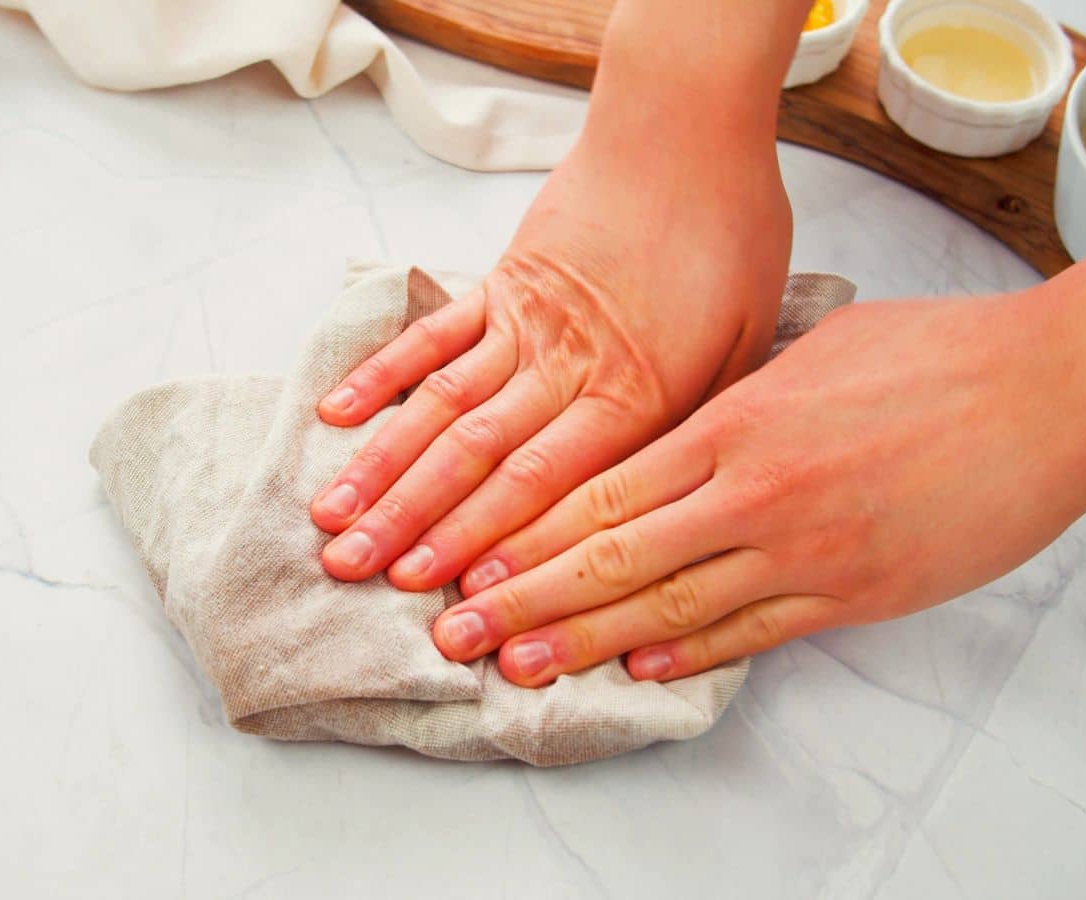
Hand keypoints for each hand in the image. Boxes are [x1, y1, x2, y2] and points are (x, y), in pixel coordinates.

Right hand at [310, 133, 790, 586]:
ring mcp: (522, 321)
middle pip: (476, 457)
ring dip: (384, 466)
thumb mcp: (755, 338)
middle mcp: (566, 364)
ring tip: (331, 519)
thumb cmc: (730, 229)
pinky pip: (430, 335)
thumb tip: (673, 493)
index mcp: (635, 390)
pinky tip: (338, 416)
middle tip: (356, 574)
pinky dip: (380, 374)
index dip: (490, 544)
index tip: (444, 595)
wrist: (684, 124)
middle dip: (413, 523)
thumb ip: (705, 419)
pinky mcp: (498, 282)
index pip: (548, 484)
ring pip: (440, 405)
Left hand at [431, 270, 1085, 685]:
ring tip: (520, 668)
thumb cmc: (932, 355)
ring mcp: (805, 551)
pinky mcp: (857, 594)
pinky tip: (639, 668)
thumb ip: (731, 397)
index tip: (471, 563)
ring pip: (670, 605)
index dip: (526, 535)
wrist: (1046, 393)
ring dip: (585, 642)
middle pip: (613, 555)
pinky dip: (690, 653)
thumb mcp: (808, 353)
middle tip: (458, 633)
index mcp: (735, 423)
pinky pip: (756, 633)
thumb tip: (673, 429)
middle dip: (526, 599)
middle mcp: (755, 493)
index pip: (602, 490)